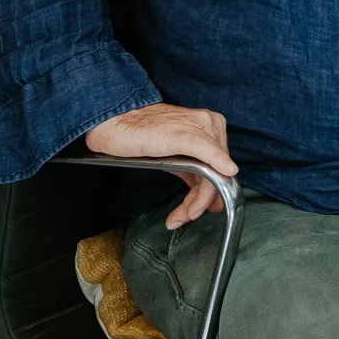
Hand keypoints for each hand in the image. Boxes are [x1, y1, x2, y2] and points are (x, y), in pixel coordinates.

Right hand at [85, 103, 238, 229]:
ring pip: (211, 171)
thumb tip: (214, 202)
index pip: (221, 167)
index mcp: (210, 127)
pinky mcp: (184, 134)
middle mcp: (210, 124)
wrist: (115, 122)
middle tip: (184, 216)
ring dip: (197, 201)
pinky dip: (216, 165)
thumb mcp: (176, 157)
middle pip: (217, 172)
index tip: (198, 210)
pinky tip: (223, 175)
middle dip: (200, 201)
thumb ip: (197, 176)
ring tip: (181, 215)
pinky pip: (207, 151)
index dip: (210, 194)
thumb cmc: (142, 136)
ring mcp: (199, 127)